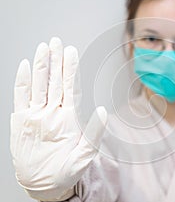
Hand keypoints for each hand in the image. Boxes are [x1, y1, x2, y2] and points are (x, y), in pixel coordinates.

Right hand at [10, 37, 106, 200]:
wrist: (45, 185)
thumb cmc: (67, 172)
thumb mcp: (85, 156)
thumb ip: (94, 133)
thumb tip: (103, 111)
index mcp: (69, 118)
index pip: (71, 87)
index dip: (70, 69)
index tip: (70, 51)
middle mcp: (53, 112)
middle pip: (55, 81)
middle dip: (55, 61)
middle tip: (56, 41)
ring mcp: (37, 115)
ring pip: (39, 85)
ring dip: (41, 66)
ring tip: (43, 48)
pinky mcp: (22, 121)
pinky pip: (21, 97)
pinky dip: (22, 82)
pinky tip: (26, 67)